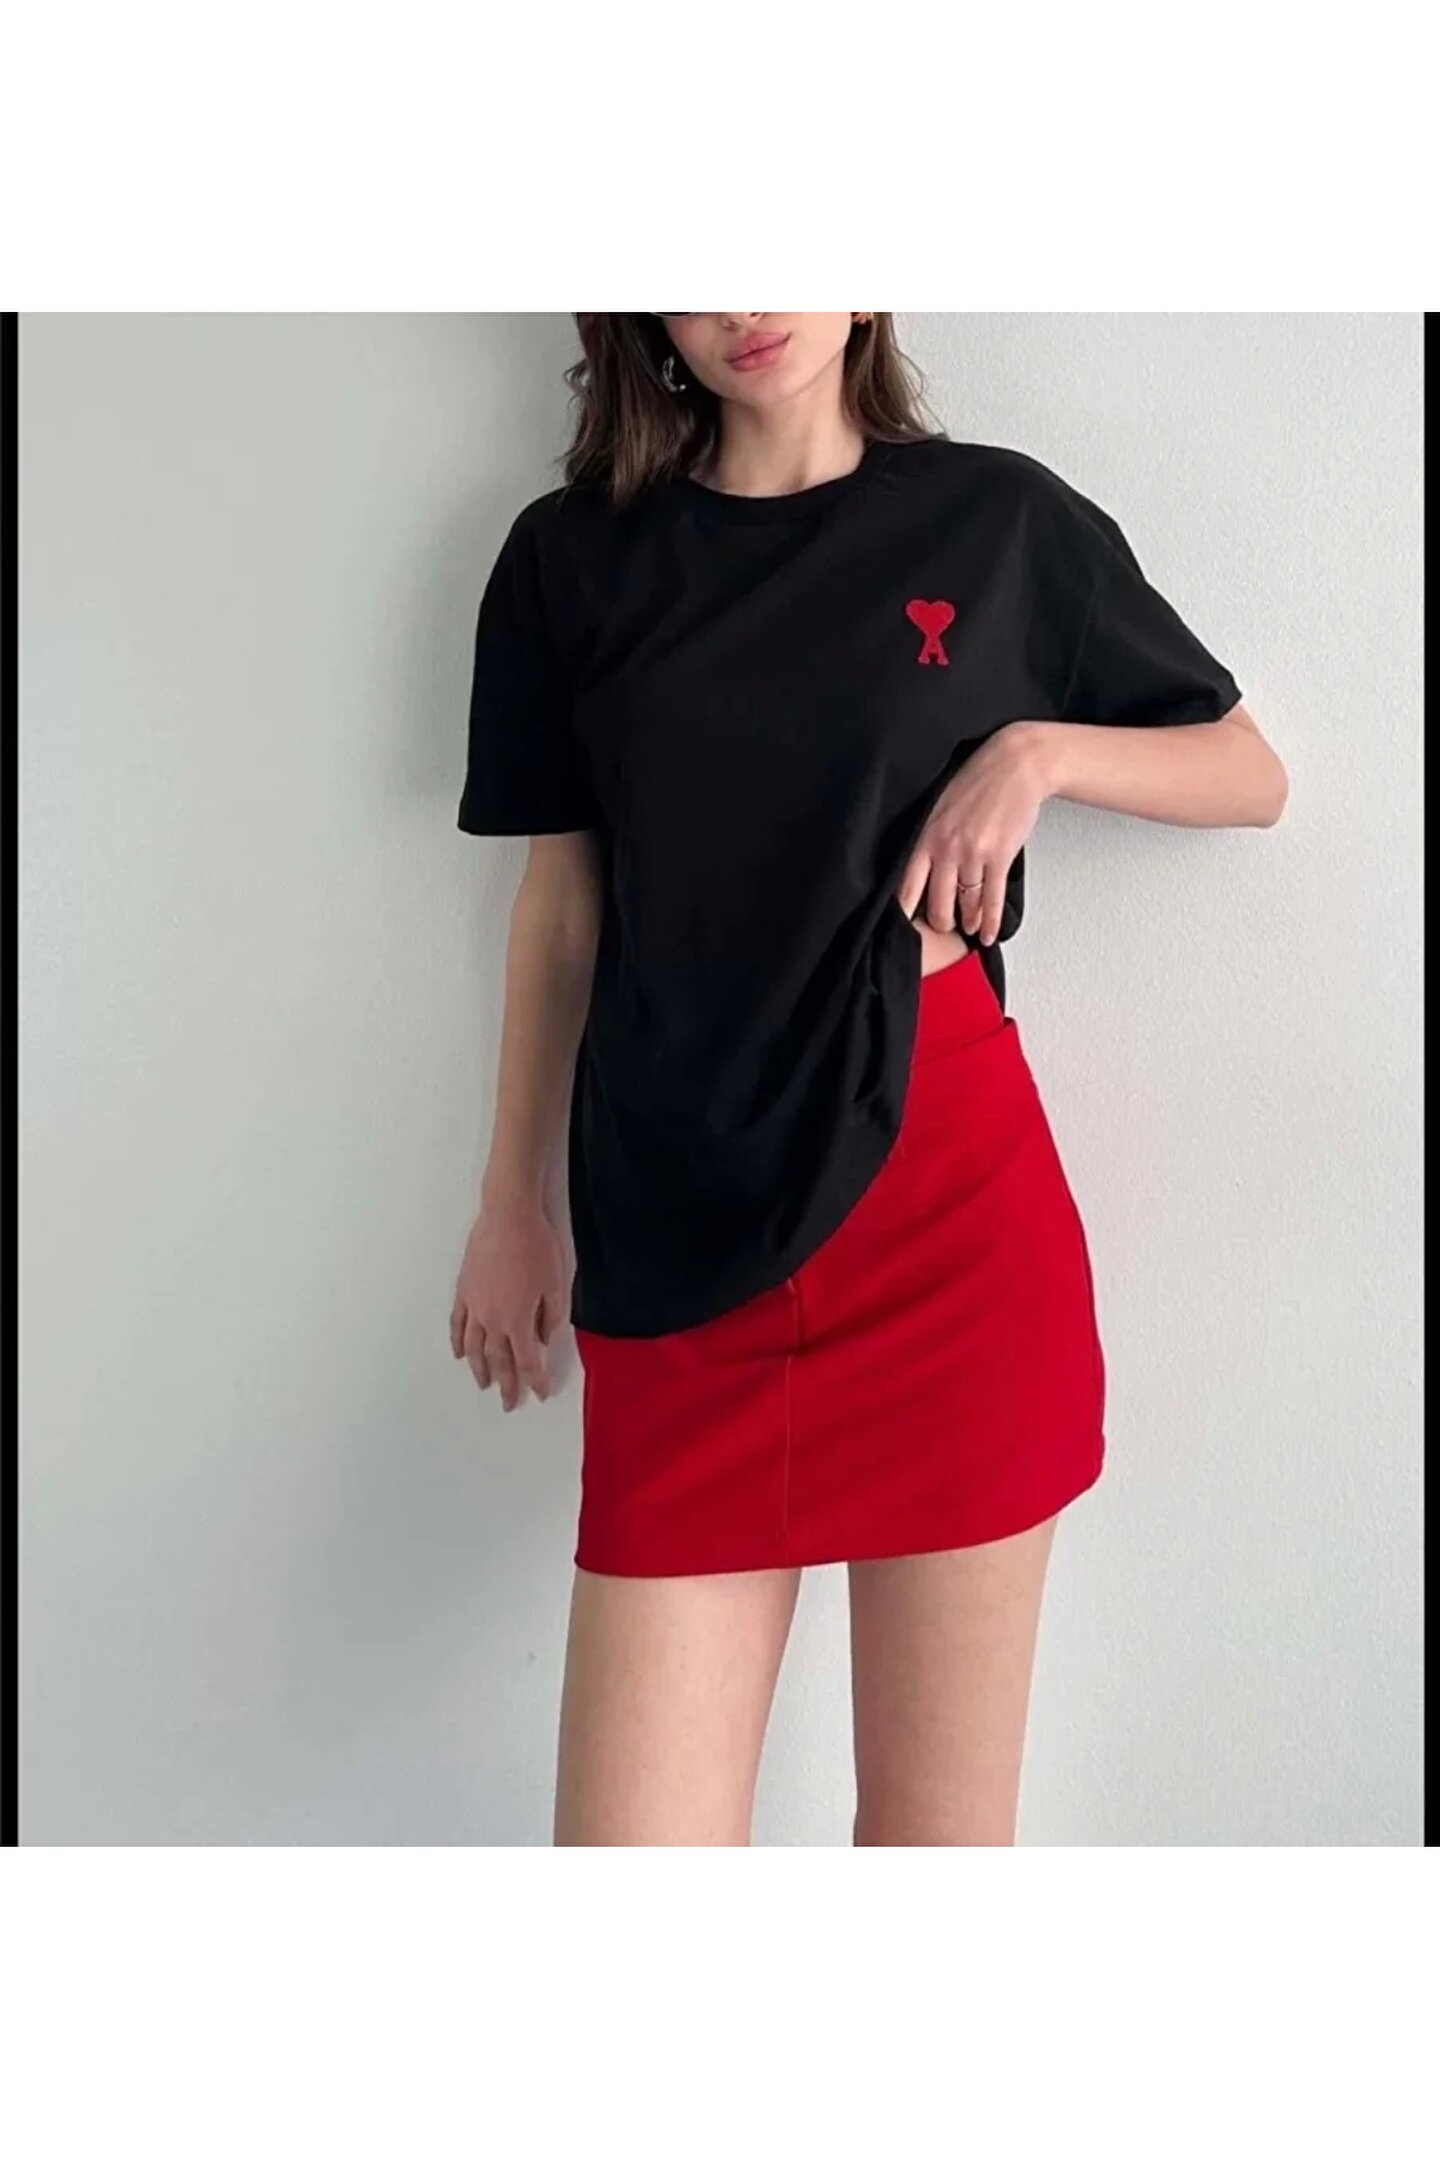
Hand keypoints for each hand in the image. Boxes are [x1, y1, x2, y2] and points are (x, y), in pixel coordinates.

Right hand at [450, 1198, 569, 1410]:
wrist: (508, 1215)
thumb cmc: (537, 1246)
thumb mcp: (555, 1284)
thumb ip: (550, 1317)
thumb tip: (544, 1339)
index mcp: (518, 1320)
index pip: (528, 1361)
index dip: (535, 1381)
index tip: (541, 1394)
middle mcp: (493, 1319)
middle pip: (499, 1360)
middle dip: (506, 1384)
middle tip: (509, 1403)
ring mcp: (474, 1306)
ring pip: (474, 1347)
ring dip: (479, 1368)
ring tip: (484, 1383)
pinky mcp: (463, 1290)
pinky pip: (457, 1323)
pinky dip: (458, 1341)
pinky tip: (460, 1353)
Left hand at [898, 723, 1052, 943]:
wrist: (1015, 764)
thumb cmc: (978, 781)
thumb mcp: (939, 807)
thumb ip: (929, 837)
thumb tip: (923, 865)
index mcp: (926, 837)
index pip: (907, 886)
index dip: (905, 912)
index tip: (906, 927)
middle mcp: (946, 850)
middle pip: (937, 904)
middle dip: (940, 922)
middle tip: (943, 928)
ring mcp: (973, 856)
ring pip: (966, 905)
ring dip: (968, 921)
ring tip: (969, 927)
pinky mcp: (999, 858)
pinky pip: (992, 900)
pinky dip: (992, 921)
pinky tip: (989, 933)